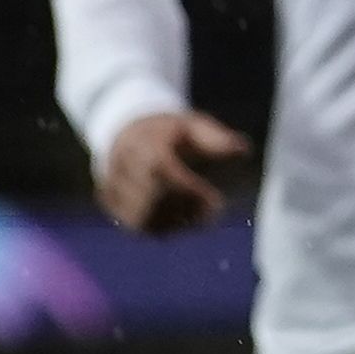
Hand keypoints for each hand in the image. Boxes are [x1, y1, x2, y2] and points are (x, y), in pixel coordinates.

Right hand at [96, 109, 253, 234]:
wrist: (127, 130)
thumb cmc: (170, 131)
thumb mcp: (193, 126)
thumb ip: (216, 139)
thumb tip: (243, 150)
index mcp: (142, 141)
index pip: (159, 169)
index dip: (189, 190)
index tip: (216, 200)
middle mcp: (120, 165)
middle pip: (151, 198)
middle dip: (185, 210)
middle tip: (212, 212)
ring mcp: (112, 186)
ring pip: (142, 218)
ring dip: (175, 223)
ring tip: (198, 216)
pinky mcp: (111, 203)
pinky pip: (138, 226)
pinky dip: (162, 227)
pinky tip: (180, 219)